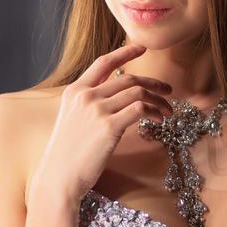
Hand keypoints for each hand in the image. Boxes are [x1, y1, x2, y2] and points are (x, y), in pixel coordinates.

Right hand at [28, 43, 173, 205]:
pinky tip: (159, 120)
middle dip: (152, 82)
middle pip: (128, 78)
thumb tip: (114, 98)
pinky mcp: (109, 127)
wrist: (59, 178)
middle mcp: (85, 96)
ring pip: (137, 92)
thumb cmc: (66, 155)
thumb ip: (88, 105)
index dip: (125, 53)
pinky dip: (154, 111)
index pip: (103, 62)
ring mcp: (97, 110)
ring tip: (168, 110)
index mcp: (74, 91)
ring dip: (158, 99)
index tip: (142, 48)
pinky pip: (140, 109)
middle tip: (168, 90)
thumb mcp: (72, 121)